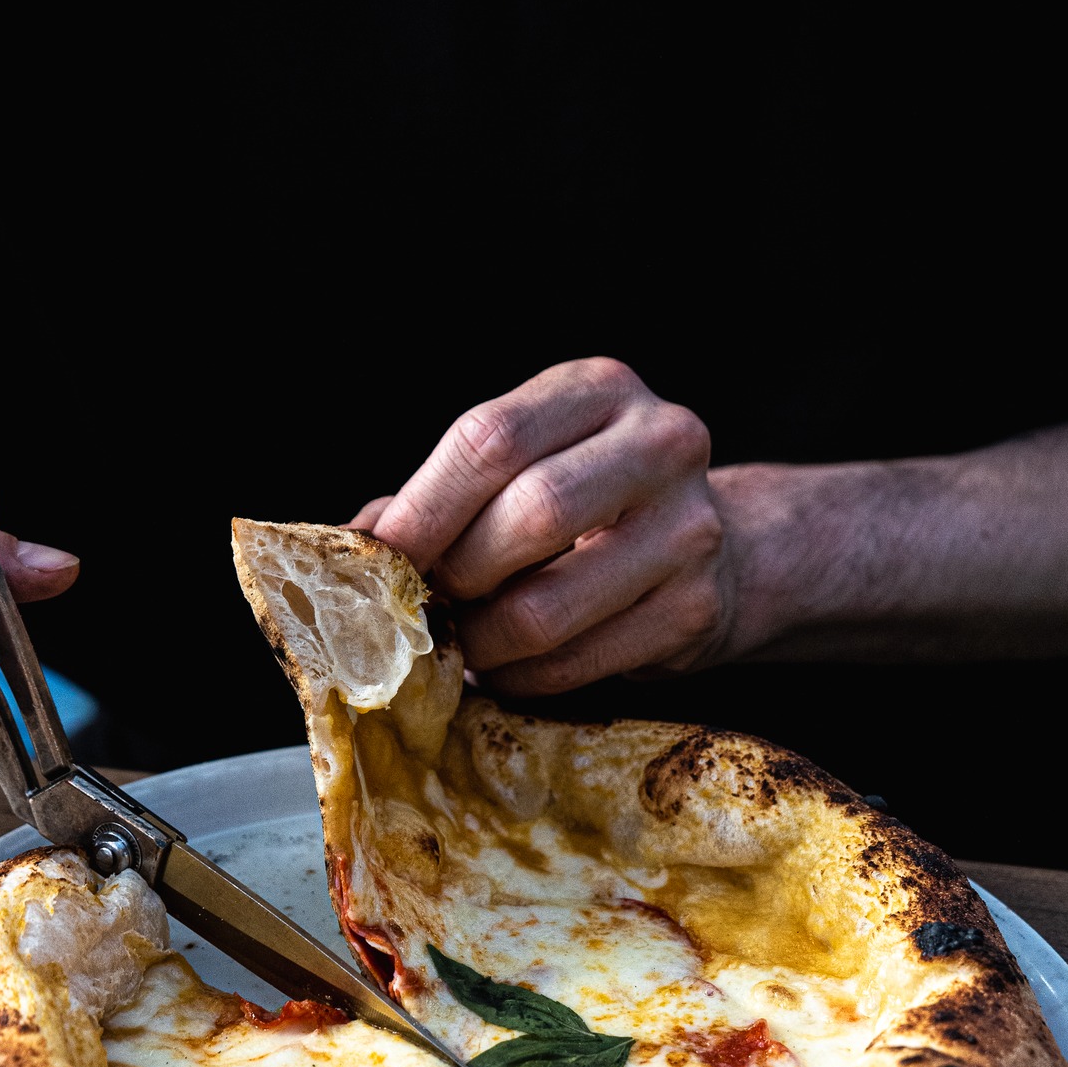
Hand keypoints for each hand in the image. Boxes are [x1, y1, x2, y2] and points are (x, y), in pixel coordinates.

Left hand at [355, 358, 729, 694]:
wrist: (714, 553)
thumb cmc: (588, 508)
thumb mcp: (524, 469)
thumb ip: (442, 498)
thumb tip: (353, 547)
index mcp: (600, 389)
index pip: (493, 438)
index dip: (424, 507)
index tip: (381, 557)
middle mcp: (660, 444)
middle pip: (529, 513)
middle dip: (458, 573)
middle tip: (429, 604)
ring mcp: (689, 529)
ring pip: (548, 605)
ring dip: (482, 640)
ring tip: (464, 641)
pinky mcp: (695, 610)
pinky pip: (576, 662)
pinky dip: (522, 678)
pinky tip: (509, 668)